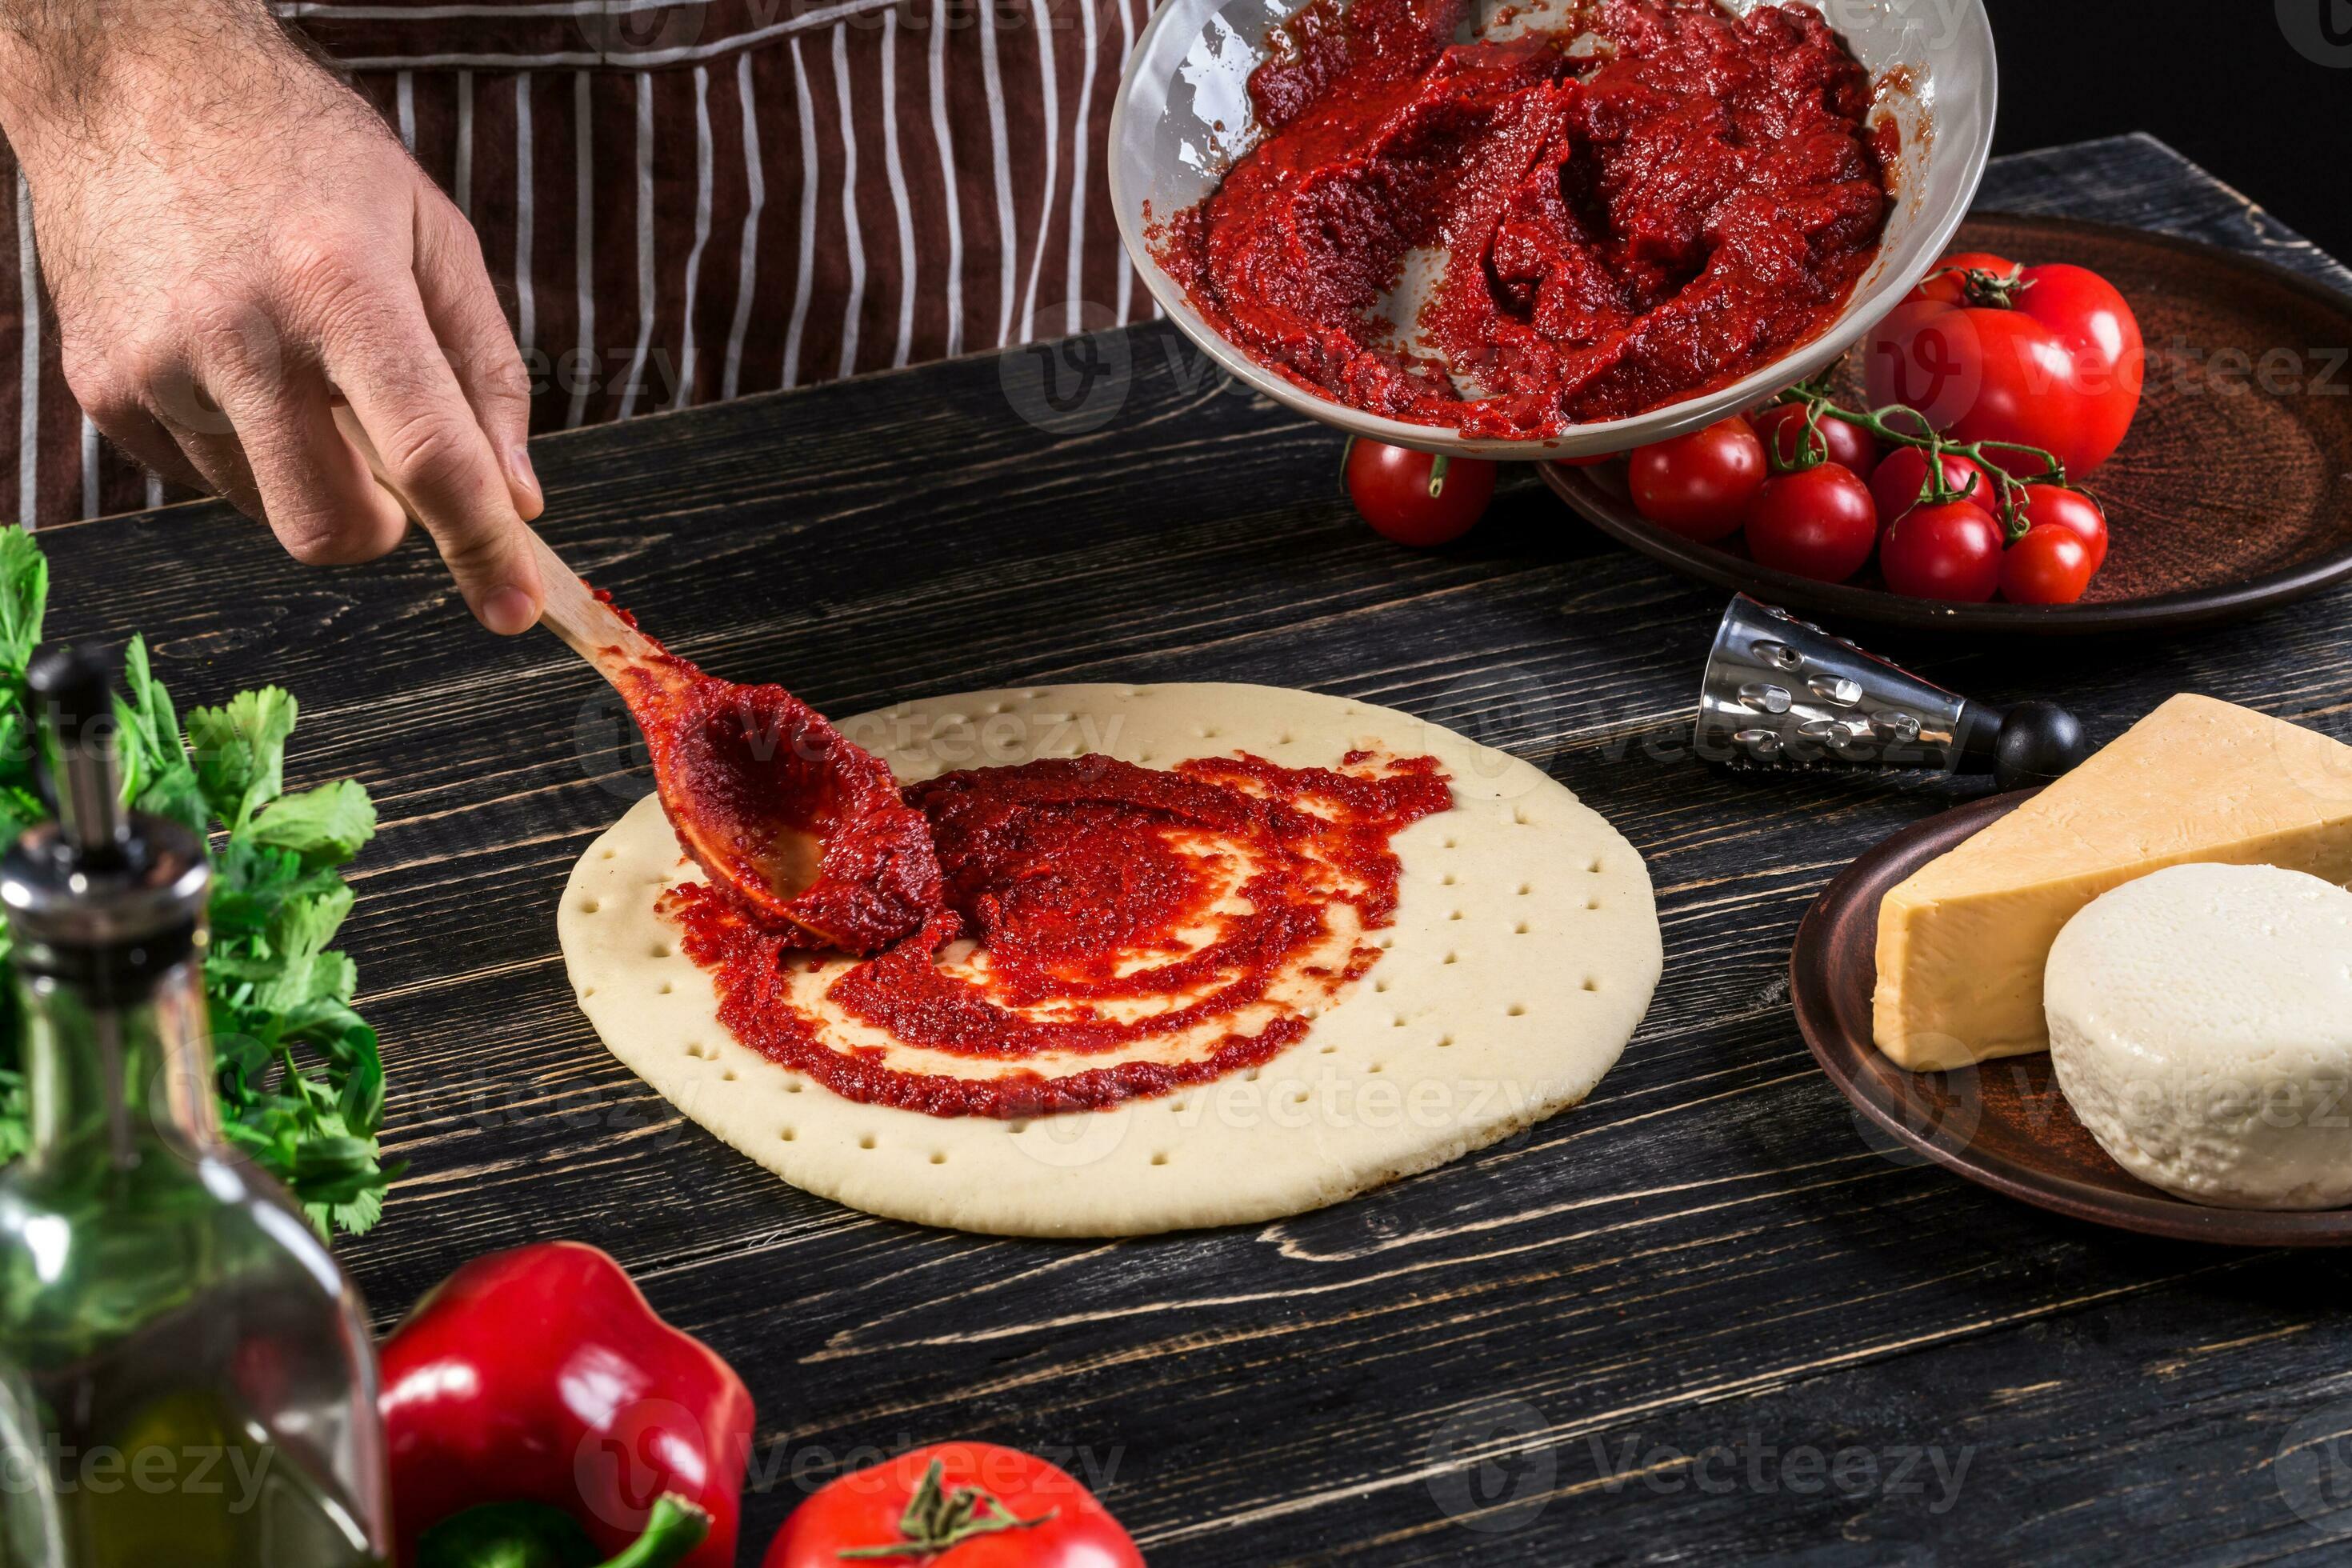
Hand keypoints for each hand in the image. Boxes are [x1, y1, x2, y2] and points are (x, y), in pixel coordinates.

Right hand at [0, 0, 545, 631]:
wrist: (134, 84)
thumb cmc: (306, 158)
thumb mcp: (433, 236)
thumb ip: (486, 375)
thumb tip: (517, 499)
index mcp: (341, 285)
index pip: (428, 455)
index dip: (479, 547)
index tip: (511, 610)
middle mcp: (240, 332)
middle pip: (330, 526)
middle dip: (381, 528)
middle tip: (392, 469)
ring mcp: (158, 364)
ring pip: (267, 509)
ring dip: (306, 470)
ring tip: (297, 364)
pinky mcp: (105, 387)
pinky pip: (202, 476)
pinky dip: (241, 444)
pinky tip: (235, 357)